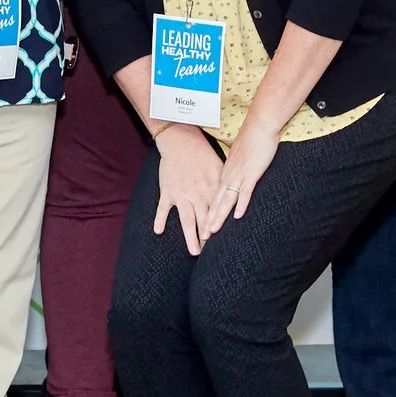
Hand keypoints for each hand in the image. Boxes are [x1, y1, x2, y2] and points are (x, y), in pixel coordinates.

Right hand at [151, 125, 223, 254]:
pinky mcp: (167, 191)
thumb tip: (237, 199)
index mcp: (211, 190)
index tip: (225, 243)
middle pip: (203, 221)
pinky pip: (163, 208)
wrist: (182, 142)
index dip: (221, 229)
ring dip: (190, 236)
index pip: (217, 214)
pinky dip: (160, 219)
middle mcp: (197, 195)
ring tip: (194, 251)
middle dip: (208, 239)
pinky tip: (158, 231)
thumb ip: (226, 186)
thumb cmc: (203, 155)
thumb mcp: (220, 168)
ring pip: (186, 220)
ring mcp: (181, 195)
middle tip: (212, 255)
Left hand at [207, 123, 281, 236]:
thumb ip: (236, 170)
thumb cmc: (252, 140)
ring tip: (212, 231)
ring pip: (226, 200)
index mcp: (226, 173)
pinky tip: (237, 215)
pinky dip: (241, 204)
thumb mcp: (240, 158)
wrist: (259, 125)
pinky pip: (245, 191)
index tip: (203, 226)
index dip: (209, 212)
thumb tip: (234, 180)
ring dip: (219, 216)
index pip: (214, 197)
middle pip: (216, 202)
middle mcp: (229, 176)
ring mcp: (239, 175)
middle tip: (202, 236)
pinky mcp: (251, 173)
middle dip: (209, 220)